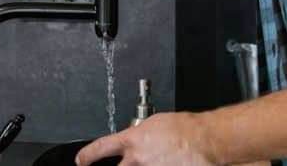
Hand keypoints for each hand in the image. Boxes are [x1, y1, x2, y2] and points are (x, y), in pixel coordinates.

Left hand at [75, 112, 217, 165]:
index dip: (88, 155)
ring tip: (161, 159)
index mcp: (134, 140)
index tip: (81, 160)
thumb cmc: (186, 129)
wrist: (205, 139)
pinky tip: (169, 162)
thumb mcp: (155, 124)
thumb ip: (141, 135)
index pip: (101, 148)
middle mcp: (138, 159)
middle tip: (127, 163)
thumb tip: (137, 141)